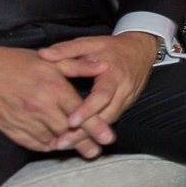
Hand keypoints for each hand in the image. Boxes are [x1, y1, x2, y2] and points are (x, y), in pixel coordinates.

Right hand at [0, 41, 107, 156]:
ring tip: (77, 148)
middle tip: (96, 150)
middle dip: (85, 142)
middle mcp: (40, 107)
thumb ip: (78, 66)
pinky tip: (53, 143)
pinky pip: (32, 143)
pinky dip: (45, 145)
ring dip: (65, 145)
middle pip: (69, 131)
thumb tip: (103, 66)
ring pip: (52, 140)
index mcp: (52, 87)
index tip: (108, 137)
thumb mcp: (50, 60)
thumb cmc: (14, 62)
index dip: (96, 127)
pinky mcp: (10, 128)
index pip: (81, 112)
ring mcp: (24, 119)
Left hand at [38, 33, 158, 151]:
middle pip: (105, 116)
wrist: (141, 50)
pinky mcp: (125, 106)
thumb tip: (44, 54)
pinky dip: (94, 130)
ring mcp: (127, 100)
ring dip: (87, 135)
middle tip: (60, 142)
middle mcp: (123, 90)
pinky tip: (77, 137)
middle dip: (84, 132)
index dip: (87, 110)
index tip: (70, 122)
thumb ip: (67, 49)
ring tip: (63, 144)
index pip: (102, 95)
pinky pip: (109, 120)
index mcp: (114, 74)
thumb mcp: (91, 43)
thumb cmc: (113, 47)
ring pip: (108, 122)